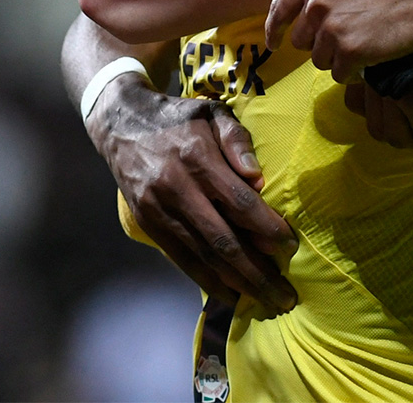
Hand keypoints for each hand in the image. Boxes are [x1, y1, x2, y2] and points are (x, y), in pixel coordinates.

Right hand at [89, 75, 297, 311]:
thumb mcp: (212, 111)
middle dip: (256, 271)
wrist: (120, 123)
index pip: (239, 202)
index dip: (267, 227)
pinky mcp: (146, 223)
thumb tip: (258, 177)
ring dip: (235, 283)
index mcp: (197, 157)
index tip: (291, 246)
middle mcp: (175, 188)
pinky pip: (180, 258)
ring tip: (264, 301)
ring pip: (201, 256)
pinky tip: (229, 294)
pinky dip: (205, 279)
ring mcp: (157, 209)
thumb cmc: (180, 117)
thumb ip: (237, 139)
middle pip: (222, 239)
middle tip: (285, 294)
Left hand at [267, 0, 412, 78]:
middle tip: (348, 39)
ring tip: (366, 44)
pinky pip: (339, 73)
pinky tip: (371, 58)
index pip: (279, 9)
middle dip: (320, 44)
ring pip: (319, 60)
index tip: (275, 43)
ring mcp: (331, 27)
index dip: (275, 29)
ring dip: (339, 58)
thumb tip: (307, 1)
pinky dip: (353, 71)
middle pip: (301, 40)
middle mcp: (316, 2)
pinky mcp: (348, 50)